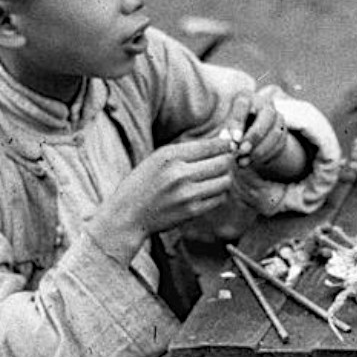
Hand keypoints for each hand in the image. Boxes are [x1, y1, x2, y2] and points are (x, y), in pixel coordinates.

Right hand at [88, 136, 233, 261]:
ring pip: (225, 181)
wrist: (128, 214)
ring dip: (226, 177)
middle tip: (226, 161)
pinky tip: (211, 190)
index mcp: (170, 155)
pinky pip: (219, 198)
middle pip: (223, 162)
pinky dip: (220, 193)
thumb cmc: (143, 183)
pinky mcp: (192, 211)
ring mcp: (187, 194)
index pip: (211, 145)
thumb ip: (186, 151)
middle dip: (228, 160)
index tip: (228, 145)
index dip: (225, 144)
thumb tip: (221, 142)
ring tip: (218, 176)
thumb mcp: (158, 158)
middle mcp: (180, 173)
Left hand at [223, 93, 305, 179]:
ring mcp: (277, 117)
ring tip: (243, 161)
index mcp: (247, 97)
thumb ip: (227, 133)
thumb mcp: (228, 128)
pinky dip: (265, 154)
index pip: (243, 105)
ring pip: (275, 132)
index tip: (235, 140)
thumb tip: (227, 141)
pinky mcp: (283, 130)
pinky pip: (279, 143)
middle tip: (242, 151)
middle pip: (266, 117)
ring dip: (259, 149)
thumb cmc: (234, 128)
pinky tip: (253, 161)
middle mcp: (265, 103)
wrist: (250, 132)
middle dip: (254, 136)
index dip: (238, 122)